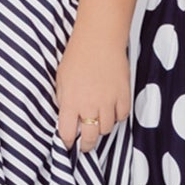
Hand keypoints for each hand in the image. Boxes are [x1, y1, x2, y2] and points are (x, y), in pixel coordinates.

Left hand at [55, 20, 130, 151]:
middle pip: (90, 137)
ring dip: (102, 129)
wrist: (100, 39)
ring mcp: (108, 101)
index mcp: (70, 101)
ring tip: (99, 123)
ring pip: (107, 129)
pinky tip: (112, 110)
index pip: (67, 133)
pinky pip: (122, 116)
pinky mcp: (124, 95)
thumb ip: (63, 99)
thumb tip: (67, 116)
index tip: (68, 144)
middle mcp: (89, 105)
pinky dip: (117, 116)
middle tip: (85, 145)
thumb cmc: (77, 56)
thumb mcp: (61, 79)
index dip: (67, 143)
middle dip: (86, 145)